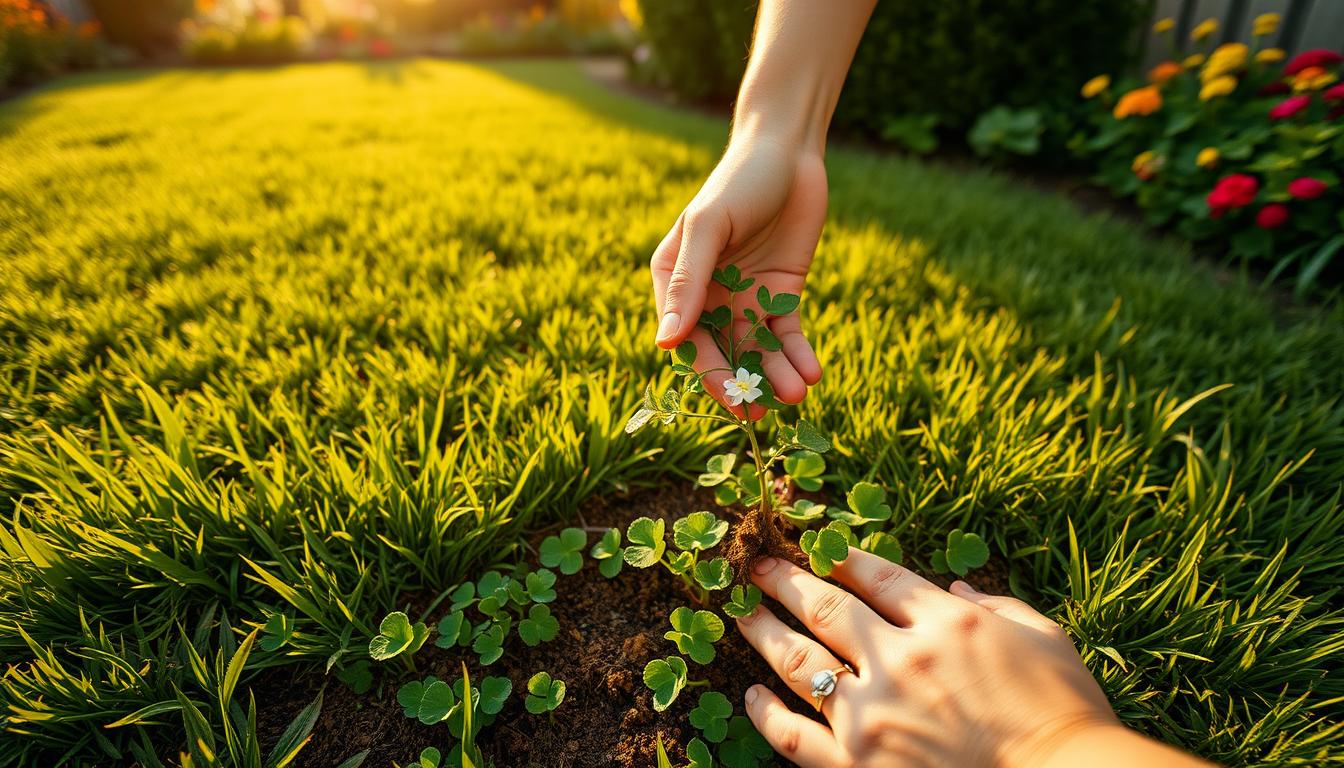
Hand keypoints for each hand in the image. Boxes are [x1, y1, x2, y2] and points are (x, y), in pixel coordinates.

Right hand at [649, 135, 825, 417]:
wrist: (789, 152)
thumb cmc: (738, 181)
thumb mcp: (709, 227)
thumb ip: (688, 281)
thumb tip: (665, 343)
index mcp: (675, 281)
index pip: (687, 340)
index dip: (707, 372)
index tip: (731, 399)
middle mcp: (708, 297)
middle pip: (723, 353)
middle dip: (744, 384)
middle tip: (763, 413)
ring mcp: (746, 298)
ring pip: (758, 350)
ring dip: (775, 374)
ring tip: (797, 392)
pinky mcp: (782, 295)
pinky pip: (788, 335)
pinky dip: (798, 355)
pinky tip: (811, 371)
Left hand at [733, 551, 1199, 767]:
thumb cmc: (1066, 715)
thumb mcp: (1046, 639)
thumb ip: (997, 605)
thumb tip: (955, 587)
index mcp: (945, 622)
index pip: (876, 577)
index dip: (841, 556)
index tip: (817, 545)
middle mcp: (899, 659)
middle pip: (825, 607)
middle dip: (785, 580)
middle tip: (756, 564)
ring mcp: (872, 715)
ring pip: (798, 660)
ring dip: (763, 631)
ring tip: (740, 612)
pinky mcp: (855, 766)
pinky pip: (793, 735)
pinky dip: (766, 713)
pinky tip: (751, 695)